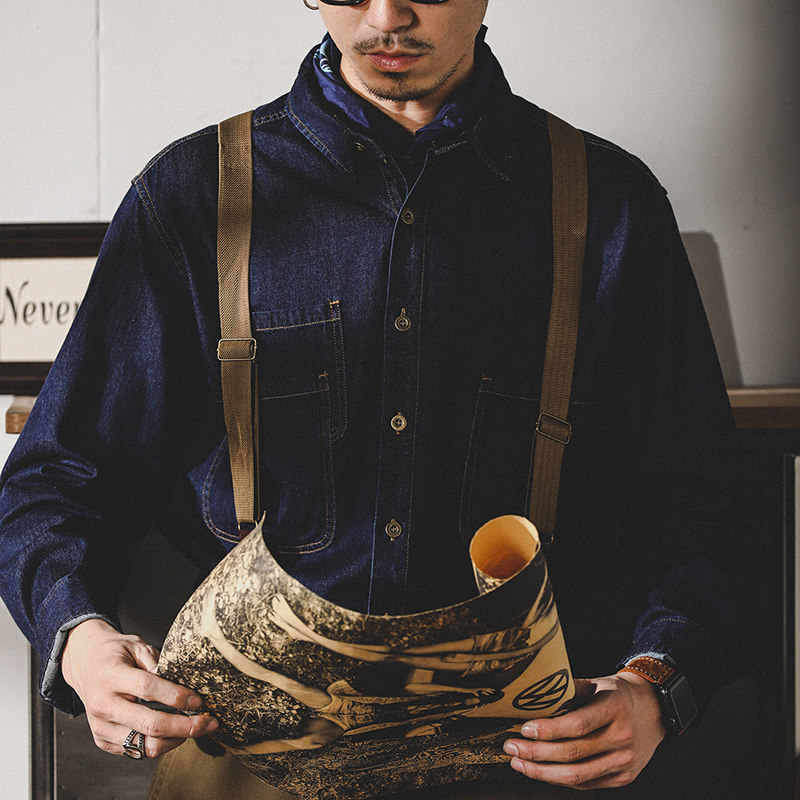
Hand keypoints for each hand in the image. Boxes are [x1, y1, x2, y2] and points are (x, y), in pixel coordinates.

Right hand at [61, 618, 217, 757]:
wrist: (85, 664)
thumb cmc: (116, 653)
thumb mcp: (137, 646)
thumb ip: (159, 664)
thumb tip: (183, 684)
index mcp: (110, 676)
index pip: (148, 689)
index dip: (177, 696)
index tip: (199, 700)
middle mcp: (103, 705)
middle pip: (150, 724)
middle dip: (185, 726)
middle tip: (209, 722)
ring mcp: (101, 726)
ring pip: (145, 745)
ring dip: (176, 739)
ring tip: (195, 727)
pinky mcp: (102, 740)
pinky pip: (137, 750)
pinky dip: (161, 743)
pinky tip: (175, 731)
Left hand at [503, 673, 665, 789]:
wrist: (654, 710)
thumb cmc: (617, 694)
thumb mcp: (596, 684)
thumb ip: (567, 690)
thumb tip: (530, 695)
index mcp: (615, 708)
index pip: (578, 724)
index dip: (549, 730)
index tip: (523, 729)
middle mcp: (622, 737)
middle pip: (573, 753)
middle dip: (536, 753)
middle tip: (510, 746)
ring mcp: (624, 761)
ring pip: (577, 775)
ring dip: (542, 772)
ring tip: (519, 762)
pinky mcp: (623, 777)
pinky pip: (586, 783)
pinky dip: (560, 779)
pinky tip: (541, 770)